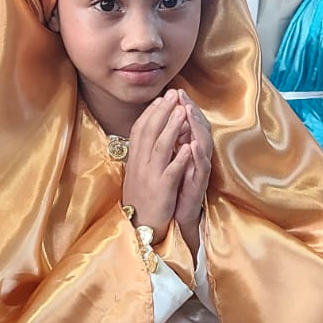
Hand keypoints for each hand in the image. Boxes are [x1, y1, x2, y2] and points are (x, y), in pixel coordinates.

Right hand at [121, 91, 192, 231]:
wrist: (140, 228)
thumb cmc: (142, 200)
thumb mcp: (137, 174)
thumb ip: (143, 155)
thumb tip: (151, 136)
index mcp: (134, 160)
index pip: (139, 130)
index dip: (151, 113)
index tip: (161, 98)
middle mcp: (139, 165)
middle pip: (149, 132)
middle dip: (162, 112)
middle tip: (173, 94)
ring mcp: (150, 177)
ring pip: (160, 147)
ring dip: (172, 128)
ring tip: (181, 111)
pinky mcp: (162, 190)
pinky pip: (171, 171)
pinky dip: (180, 158)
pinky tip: (188, 146)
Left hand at [172, 93, 213, 256]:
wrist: (173, 218)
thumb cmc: (171, 188)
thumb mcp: (166, 162)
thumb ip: (168, 143)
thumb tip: (162, 122)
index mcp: (186, 150)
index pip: (186, 124)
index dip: (180, 107)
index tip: (172, 91)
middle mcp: (195, 157)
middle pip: (197, 128)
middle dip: (190, 110)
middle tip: (181, 94)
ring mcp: (198, 170)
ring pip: (201, 144)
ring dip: (196, 127)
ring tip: (189, 111)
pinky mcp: (198, 184)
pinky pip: (200, 168)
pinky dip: (197, 156)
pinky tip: (193, 145)